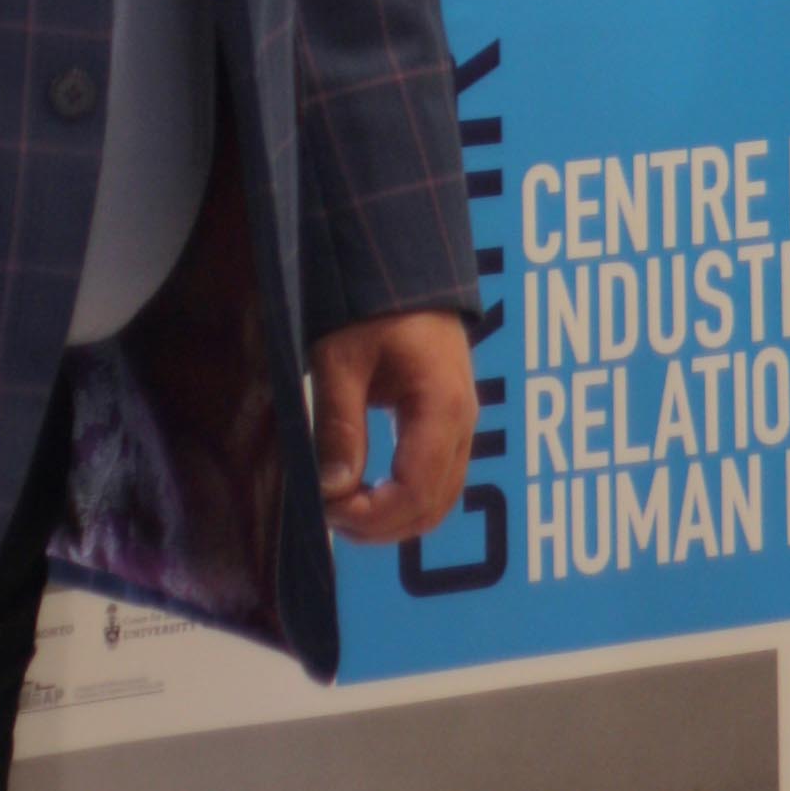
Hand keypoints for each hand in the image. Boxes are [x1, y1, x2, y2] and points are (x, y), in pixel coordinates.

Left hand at [311, 307, 476, 546]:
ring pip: (438, 500)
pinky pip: (437, 480)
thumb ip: (339, 425)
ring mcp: (463, 423)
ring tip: (342, 508)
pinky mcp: (452, 421)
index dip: (370, 515)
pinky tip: (366, 492)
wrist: (405, 264)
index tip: (326, 509)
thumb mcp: (342, 359)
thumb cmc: (371, 306)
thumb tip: (331, 491)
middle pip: (432, 507)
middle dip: (379, 525)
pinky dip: (404, 500)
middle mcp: (463, 422)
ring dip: (392, 519)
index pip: (414, 492)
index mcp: (442, 406)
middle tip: (327, 514)